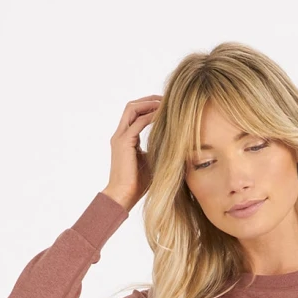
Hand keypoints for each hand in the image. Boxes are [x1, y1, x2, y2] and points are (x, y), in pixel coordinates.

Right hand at [102, 96, 161, 210]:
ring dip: (149, 104)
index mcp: (125, 139)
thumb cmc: (138, 186)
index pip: (135, 115)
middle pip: (132, 107)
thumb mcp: (152, 162)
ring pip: (132, 109)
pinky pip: (138, 122)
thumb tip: (177, 145)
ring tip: (165, 104)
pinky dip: (151, 116)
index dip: (149, 108)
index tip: (166, 107)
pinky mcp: (124, 142)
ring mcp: (120, 137)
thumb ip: (158, 150)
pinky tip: (163, 117)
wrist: (123, 197)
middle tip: (167, 100)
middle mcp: (120, 135)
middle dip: (149, 100)